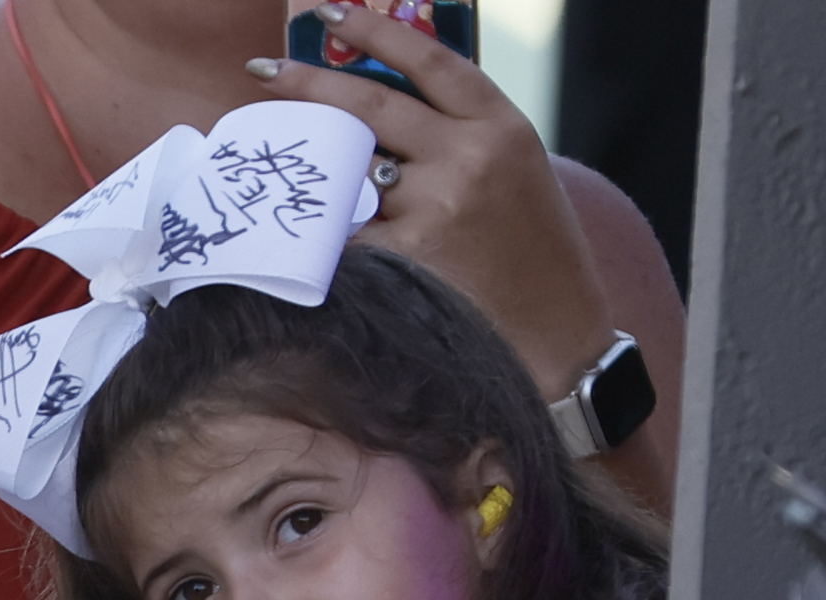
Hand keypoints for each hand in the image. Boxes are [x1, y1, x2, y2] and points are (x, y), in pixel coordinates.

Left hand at [256, 4, 618, 400]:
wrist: (562, 340)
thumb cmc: (535, 259)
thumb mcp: (517, 174)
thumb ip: (460, 136)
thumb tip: (376, 111)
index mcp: (501, 125)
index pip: (428, 60)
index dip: (374, 31)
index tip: (331, 14)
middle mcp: (470, 157)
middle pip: (369, 104)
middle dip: (306, 83)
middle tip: (263, 71)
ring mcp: (438, 206)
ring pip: (351, 173)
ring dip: (314, 174)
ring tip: (280, 173)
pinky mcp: (410, 257)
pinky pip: (347, 235)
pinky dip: (323, 236)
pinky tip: (301, 241)